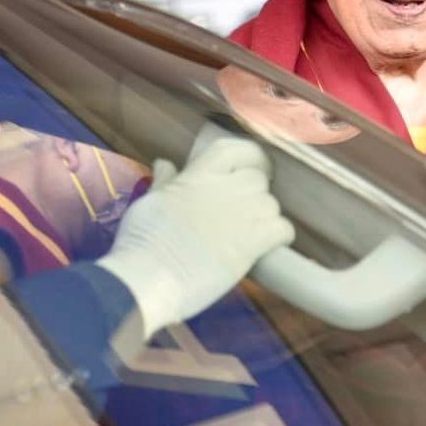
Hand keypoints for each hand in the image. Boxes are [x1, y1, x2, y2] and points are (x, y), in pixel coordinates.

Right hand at [99, 137, 293, 337]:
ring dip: (265, 216)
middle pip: (257, 179)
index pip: (235, 149)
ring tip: (251, 233)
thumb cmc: (142, 240)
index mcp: (199, 175)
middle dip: (255, 192)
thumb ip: (164, 181)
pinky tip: (268, 246)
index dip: (248, 157)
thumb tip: (164, 163)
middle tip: (244, 211)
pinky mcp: (252, 243)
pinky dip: (280, 236)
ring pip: (271, 204)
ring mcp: (241, 214)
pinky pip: (283, 229)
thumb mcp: (150, 201)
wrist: (149, 276)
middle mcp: (224, 188)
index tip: (249, 168)